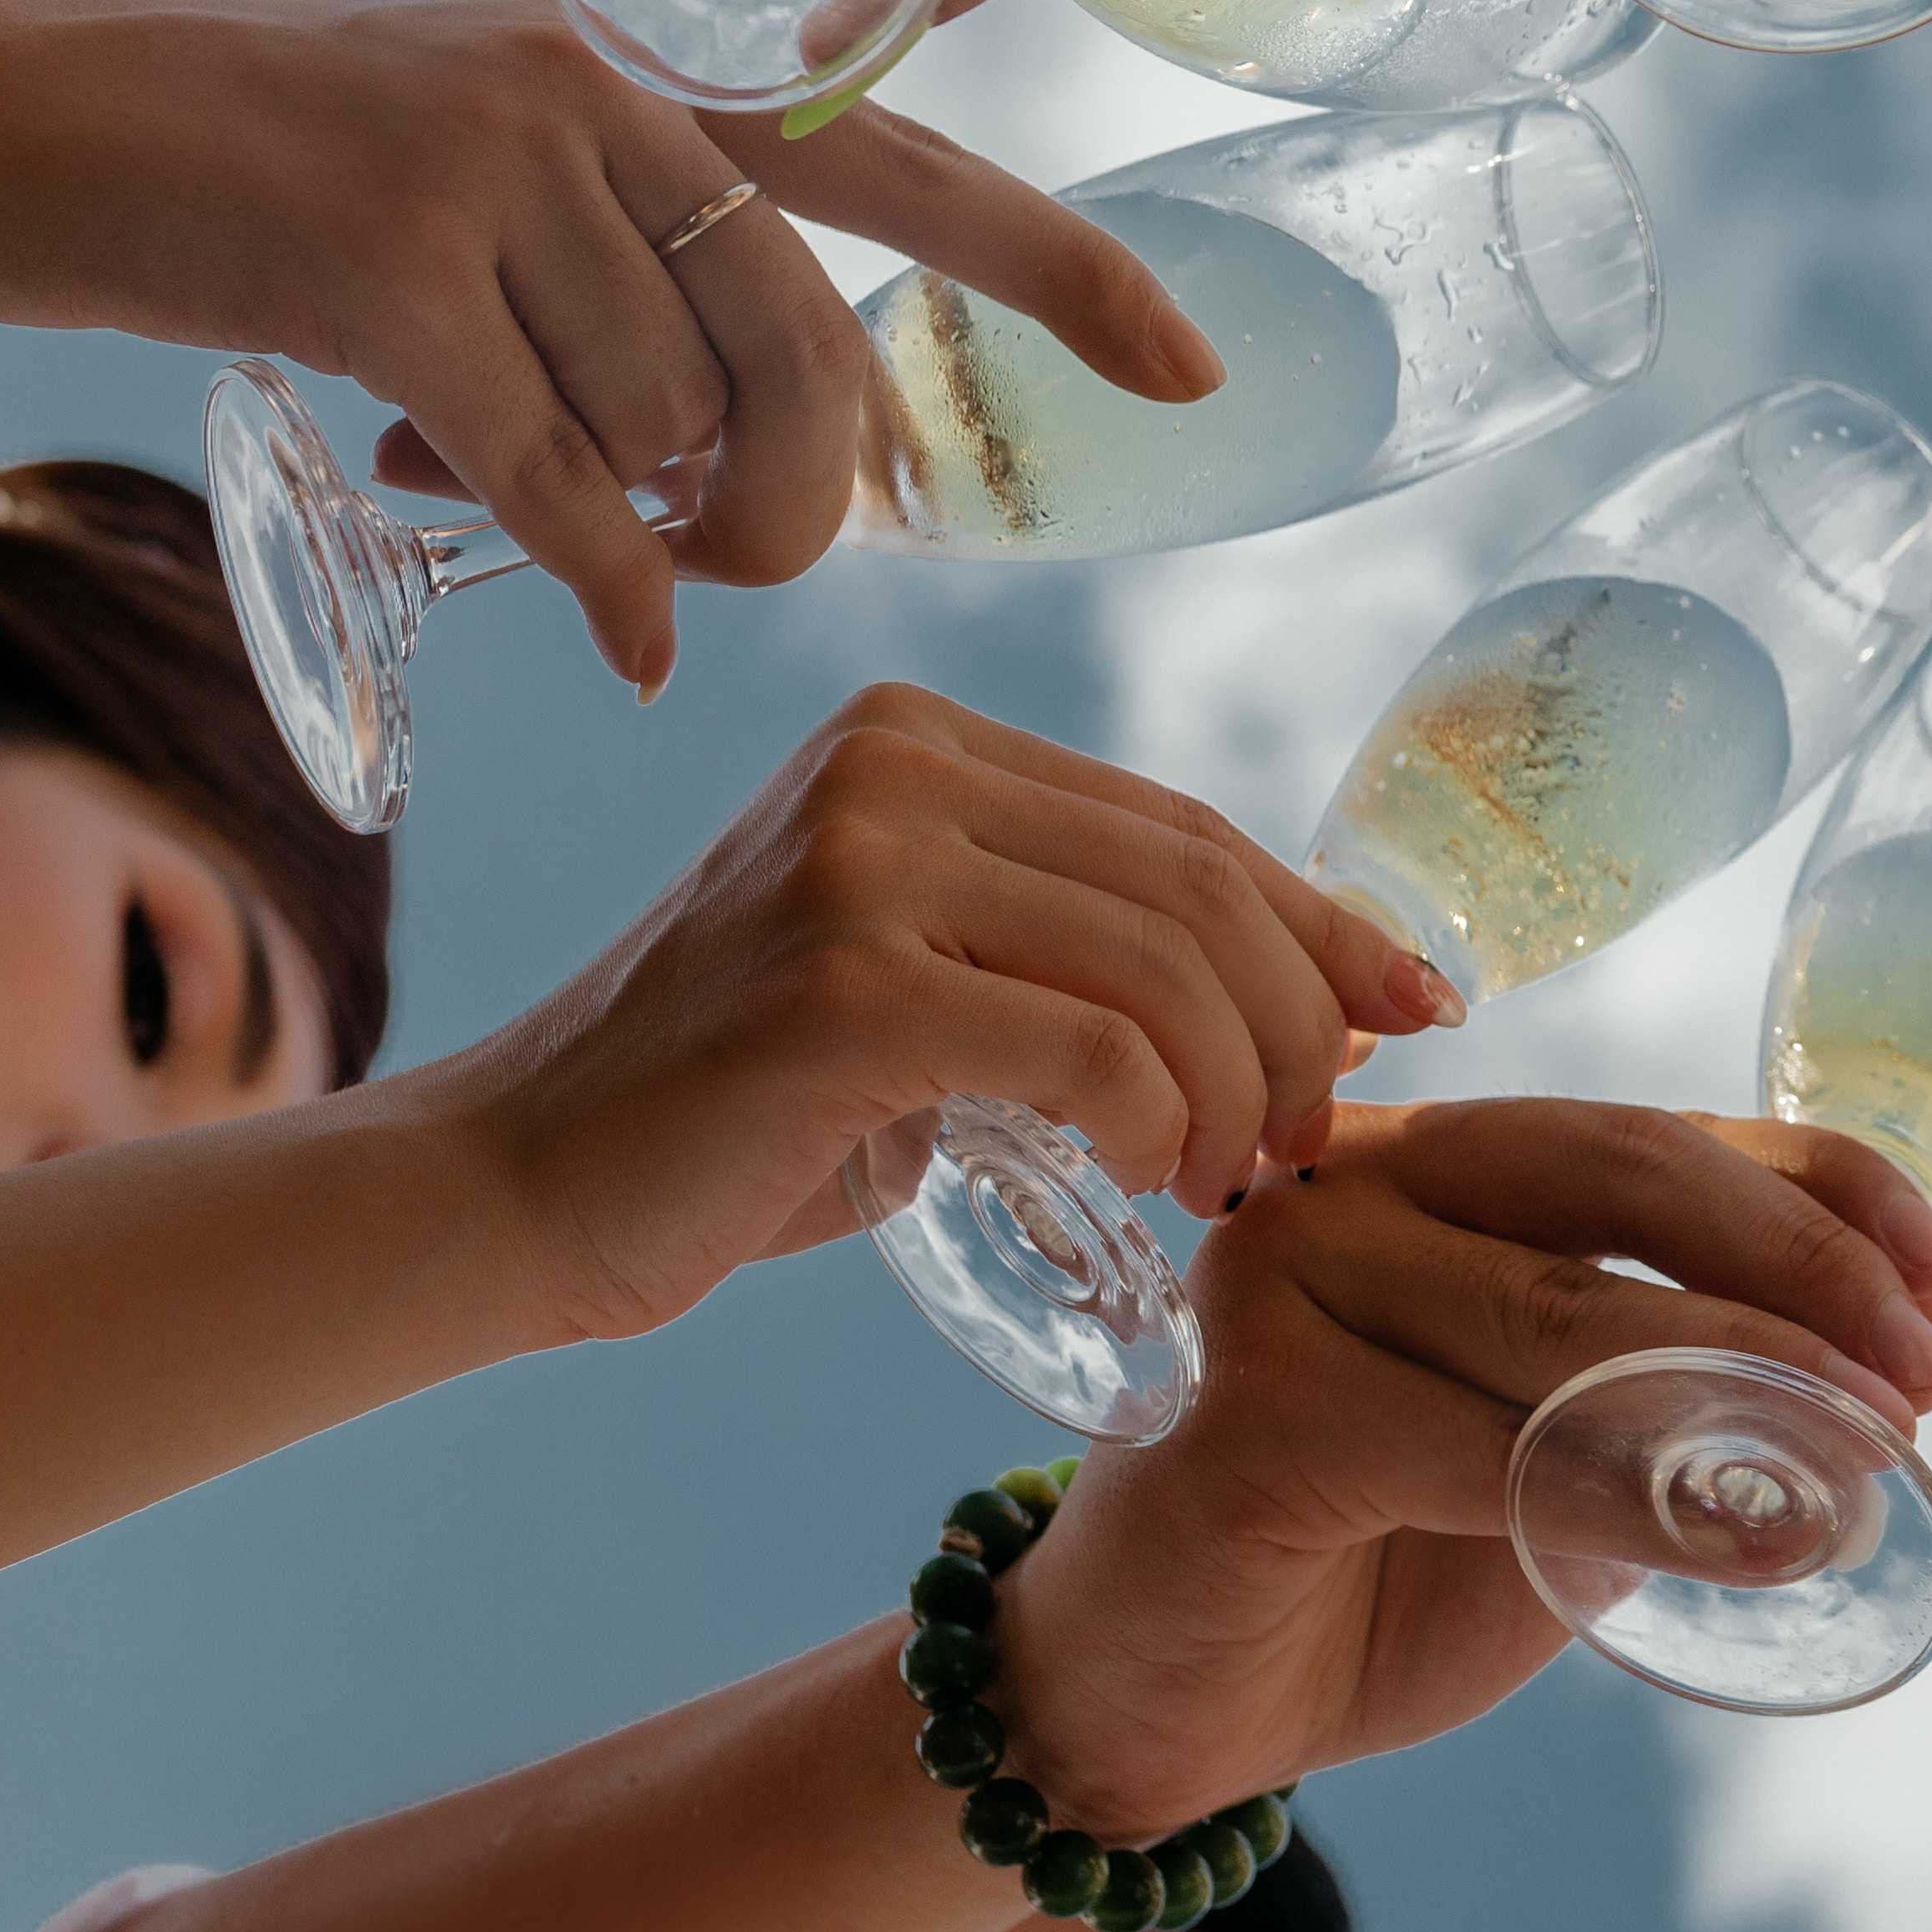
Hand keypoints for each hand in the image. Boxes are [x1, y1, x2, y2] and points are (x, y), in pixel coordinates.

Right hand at [0, 0, 1208, 688]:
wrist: (18, 109)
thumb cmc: (253, 164)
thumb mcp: (487, 149)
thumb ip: (635, 260)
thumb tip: (741, 464)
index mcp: (657, 68)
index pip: (918, 173)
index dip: (1068, 276)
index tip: (1199, 370)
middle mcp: (608, 99)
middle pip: (812, 363)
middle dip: (788, 503)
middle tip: (699, 553)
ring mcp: (500, 174)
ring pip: (674, 433)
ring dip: (627, 520)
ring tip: (507, 487)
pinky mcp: (387, 270)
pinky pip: (562, 481)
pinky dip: (602, 584)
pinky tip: (618, 639)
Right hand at [421, 686, 1446, 1348]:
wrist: (517, 1188)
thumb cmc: (739, 1117)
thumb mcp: (927, 993)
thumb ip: (1072, 964)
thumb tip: (1314, 1004)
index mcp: (917, 742)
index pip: (1179, 824)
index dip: (1319, 920)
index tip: (1414, 1006)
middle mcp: (891, 765)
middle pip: (1193, 885)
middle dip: (1299, 1019)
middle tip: (1316, 1136)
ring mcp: (861, 862)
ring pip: (1162, 967)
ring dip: (1241, 1089)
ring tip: (1236, 1180)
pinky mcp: (844, 985)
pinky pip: (1088, 1049)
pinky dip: (1160, 1123)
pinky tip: (1158, 1180)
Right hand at [979, 1099, 1931, 1832]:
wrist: (1154, 1706)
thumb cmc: (1363, 1567)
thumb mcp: (1551, 1459)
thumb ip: (1675, 1401)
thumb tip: (1890, 1376)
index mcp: (1434, 1162)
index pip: (1657, 1133)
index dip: (1819, 1189)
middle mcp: (1350, 1181)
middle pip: (1619, 1177)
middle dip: (1804, 1268)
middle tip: (1926, 1373)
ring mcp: (1283, 1280)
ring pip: (1565, 1318)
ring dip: (1749, 1392)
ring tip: (1873, 1467)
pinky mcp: (1248, 1413)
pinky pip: (1484, 1449)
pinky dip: (1636, 1498)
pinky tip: (1752, 1542)